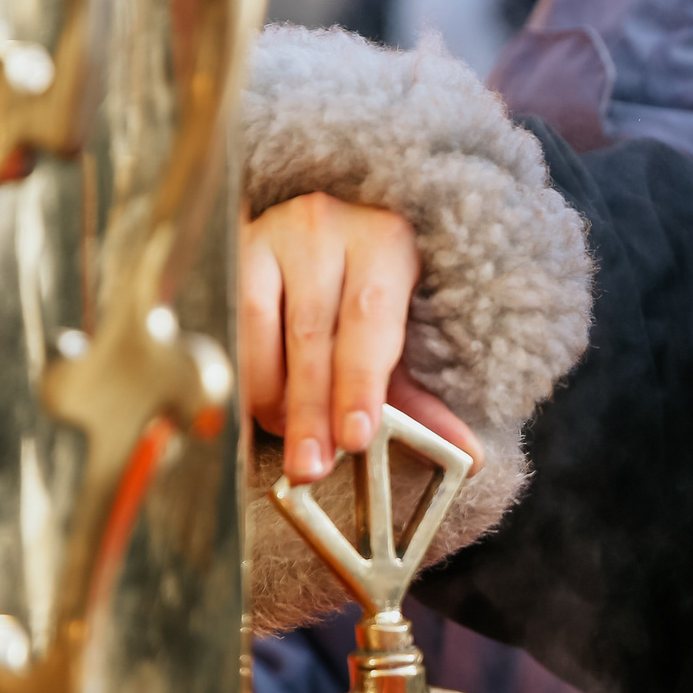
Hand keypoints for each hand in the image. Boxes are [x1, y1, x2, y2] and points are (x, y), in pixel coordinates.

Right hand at [242, 192, 481, 482]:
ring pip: (259, 325)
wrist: (325, 227)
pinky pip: (225, 318)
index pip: (370, 320)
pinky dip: (239, 371)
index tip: (355, 438)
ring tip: (286, 437)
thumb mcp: (400, 333)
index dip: (360, 384)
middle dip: (312, 408)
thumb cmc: (367, 286)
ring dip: (269, 394)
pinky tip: (251, 407)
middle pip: (314, 331)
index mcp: (386, 241)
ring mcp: (273, 233)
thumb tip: (467, 456)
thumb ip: (422, 398)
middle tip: (312, 465)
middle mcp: (327, 228)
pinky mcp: (232, 248)